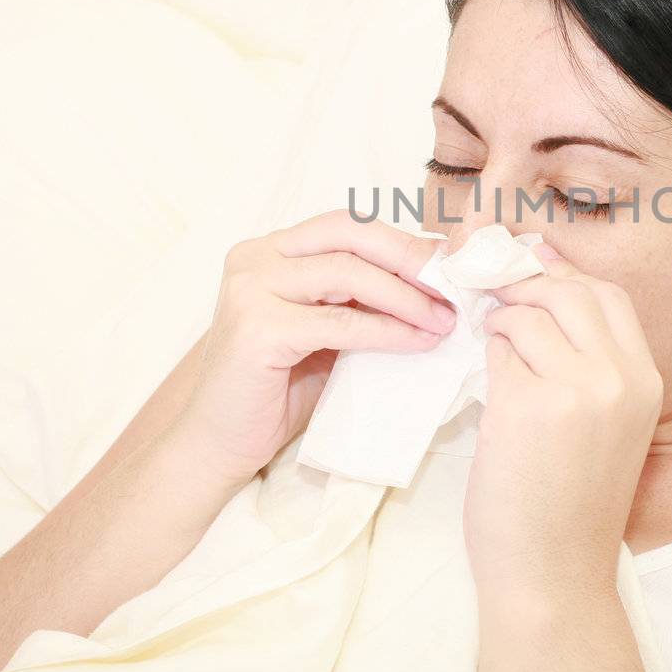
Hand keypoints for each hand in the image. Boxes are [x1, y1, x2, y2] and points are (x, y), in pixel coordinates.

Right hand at [172, 210, 456, 489]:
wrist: (219, 444)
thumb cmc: (275, 390)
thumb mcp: (323, 331)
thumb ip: (358, 301)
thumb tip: (432, 285)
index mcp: (269, 251)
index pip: (345, 226)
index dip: (401, 241)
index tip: (448, 265)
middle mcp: (255, 258)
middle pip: (348, 234)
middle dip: (408, 257)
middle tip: (453, 286)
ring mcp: (251, 290)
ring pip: (348, 273)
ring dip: (406, 296)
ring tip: (443, 319)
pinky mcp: (258, 329)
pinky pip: (340, 322)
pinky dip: (387, 331)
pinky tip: (418, 342)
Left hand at [466, 242, 664, 600]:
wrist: (553, 574)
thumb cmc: (571, 502)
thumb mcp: (609, 423)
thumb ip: (588, 359)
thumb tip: (544, 278)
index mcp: (646, 381)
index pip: (609, 295)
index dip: (564, 275)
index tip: (531, 272)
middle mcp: (618, 378)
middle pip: (569, 290)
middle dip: (525, 285)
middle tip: (496, 298)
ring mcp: (574, 389)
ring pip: (527, 316)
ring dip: (501, 325)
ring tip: (493, 353)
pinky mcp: (525, 404)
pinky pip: (497, 354)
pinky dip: (487, 361)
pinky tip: (491, 391)